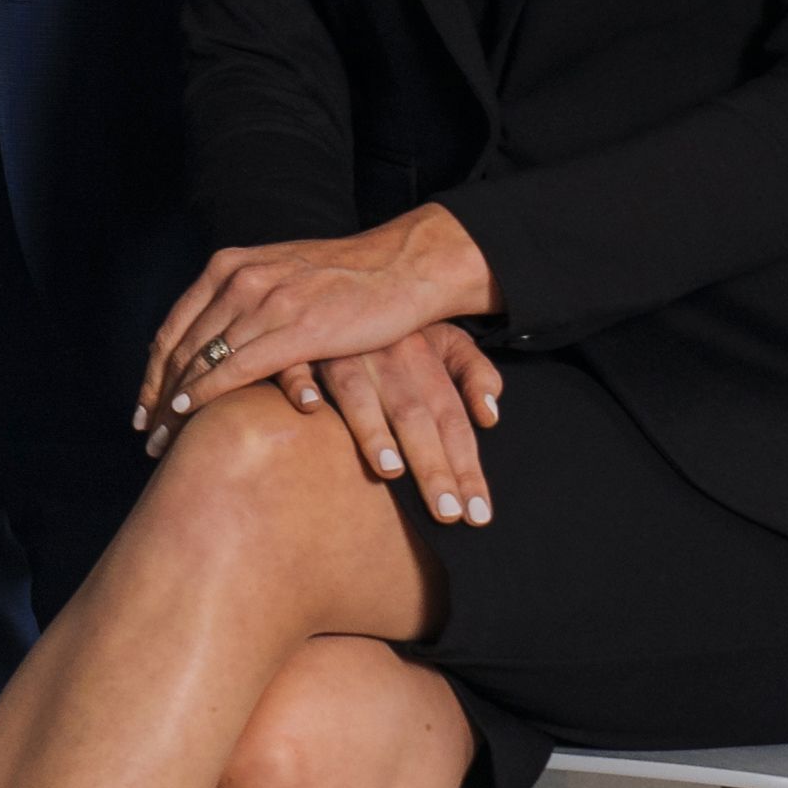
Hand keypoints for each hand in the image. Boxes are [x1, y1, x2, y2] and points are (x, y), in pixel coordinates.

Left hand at [142, 206, 498, 453]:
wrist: (402, 266)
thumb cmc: (348, 279)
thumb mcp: (280, 277)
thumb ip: (246, 301)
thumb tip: (218, 338)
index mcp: (231, 266)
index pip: (174, 327)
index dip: (153, 372)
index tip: (145, 407)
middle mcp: (240, 280)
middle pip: (179, 348)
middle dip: (157, 396)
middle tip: (146, 434)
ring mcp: (265, 302)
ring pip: (200, 361)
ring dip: (174, 406)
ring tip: (161, 441)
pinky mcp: (294, 328)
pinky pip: (234, 367)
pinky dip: (204, 393)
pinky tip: (187, 414)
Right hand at [288, 319, 511, 523]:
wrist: (348, 272)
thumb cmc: (402, 322)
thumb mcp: (447, 338)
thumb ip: (474, 374)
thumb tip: (491, 417)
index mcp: (425, 355)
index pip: (452, 419)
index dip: (467, 466)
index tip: (478, 515)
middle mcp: (388, 355)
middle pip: (414, 414)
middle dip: (432, 465)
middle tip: (447, 514)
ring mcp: (341, 349)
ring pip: (358, 391)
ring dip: (372, 429)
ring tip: (390, 472)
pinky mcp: (297, 343)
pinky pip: (295, 363)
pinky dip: (300, 382)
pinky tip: (309, 407)